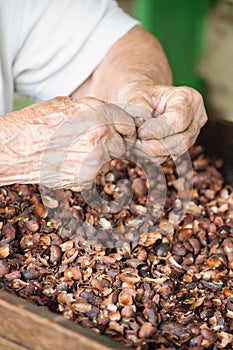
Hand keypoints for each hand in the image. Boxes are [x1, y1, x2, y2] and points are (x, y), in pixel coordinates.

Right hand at [0, 97, 135, 189]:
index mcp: (97, 112)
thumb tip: (113, 119)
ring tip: (76, 152)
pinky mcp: (87, 178)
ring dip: (101, 157)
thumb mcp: (66, 105)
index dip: (126, 128)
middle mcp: (101, 135)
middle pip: (123, 143)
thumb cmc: (36, 124)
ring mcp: (95, 159)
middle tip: (95, 142)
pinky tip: (71, 162)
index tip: (123, 132)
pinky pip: (97, 173)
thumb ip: (94, 111)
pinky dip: (89, 170)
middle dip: (114, 143)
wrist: (13, 149)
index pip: (129, 123)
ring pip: (110, 160)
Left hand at [117, 83, 207, 162]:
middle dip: (155, 145)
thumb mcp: (136, 95)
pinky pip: (169, 157)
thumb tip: (142, 129)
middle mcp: (196, 117)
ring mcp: (192, 134)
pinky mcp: (182, 146)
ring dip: (153, 153)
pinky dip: (152, 156)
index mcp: (188, 97)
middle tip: (135, 143)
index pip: (178, 120)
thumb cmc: (140, 94)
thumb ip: (139, 110)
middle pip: (181, 140)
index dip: (158, 130)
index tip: (140, 132)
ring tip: (135, 145)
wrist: (143, 101)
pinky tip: (140, 149)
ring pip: (176, 152)